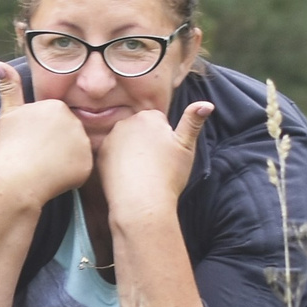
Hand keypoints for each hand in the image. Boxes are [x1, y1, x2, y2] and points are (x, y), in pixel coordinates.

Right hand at [0, 62, 93, 209]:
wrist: (14, 181)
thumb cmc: (8, 147)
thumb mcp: (7, 114)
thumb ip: (9, 88)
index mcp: (56, 105)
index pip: (55, 119)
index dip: (42, 133)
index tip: (30, 142)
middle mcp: (74, 120)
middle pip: (68, 133)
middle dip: (56, 144)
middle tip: (37, 155)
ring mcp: (83, 142)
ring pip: (76, 150)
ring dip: (64, 158)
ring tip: (44, 165)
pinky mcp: (87, 164)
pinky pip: (81, 168)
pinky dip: (70, 174)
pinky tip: (53, 176)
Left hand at [98, 97, 214, 220]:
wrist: (142, 203)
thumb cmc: (168, 175)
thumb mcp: (187, 147)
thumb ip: (194, 121)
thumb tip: (207, 104)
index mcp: (149, 117)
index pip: (158, 122)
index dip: (165, 140)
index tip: (166, 155)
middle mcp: (127, 122)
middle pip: (140, 129)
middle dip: (146, 142)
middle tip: (154, 164)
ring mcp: (111, 138)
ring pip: (125, 141)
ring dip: (131, 151)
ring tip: (142, 171)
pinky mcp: (100, 154)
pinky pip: (111, 154)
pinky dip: (118, 162)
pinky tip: (127, 175)